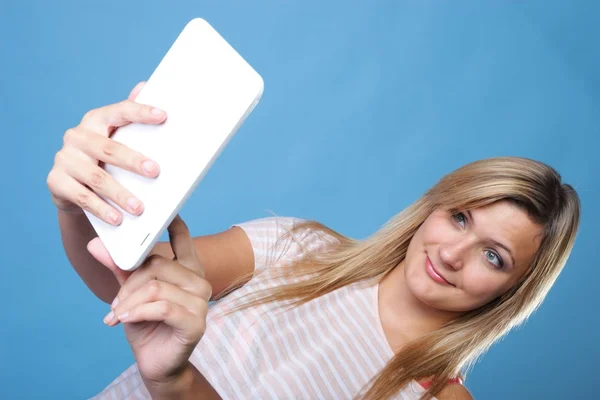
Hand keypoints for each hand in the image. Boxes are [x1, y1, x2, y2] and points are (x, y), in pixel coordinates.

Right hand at [46, 81, 166, 223]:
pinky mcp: (56, 181)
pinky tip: (118, 219)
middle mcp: (77, 135)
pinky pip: (82, 197)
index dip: (141, 112)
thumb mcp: (120, 138)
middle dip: (134, 161)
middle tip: (156, 172)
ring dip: (120, 194)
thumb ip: (132, 118)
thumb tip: (145, 84)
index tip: (163, 116)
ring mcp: (64, 158)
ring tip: (139, 208)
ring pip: (97, 177)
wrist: (76, 187)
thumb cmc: (107, 159)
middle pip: (109, 148)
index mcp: (97, 119)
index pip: (120, 111)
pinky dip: (102, 209)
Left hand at [101, 214, 210, 387]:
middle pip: (157, 265)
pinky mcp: (196, 322)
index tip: (164, 211)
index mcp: (187, 270)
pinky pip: (162, 307)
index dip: (174, 223)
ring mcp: (201, 302)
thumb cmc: (146, 324)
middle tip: (116, 302)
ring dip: (129, 302)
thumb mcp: (130, 293)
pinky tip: (125, 320)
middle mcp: (199, 281)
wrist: (155, 362)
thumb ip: (120, 268)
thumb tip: (96, 244)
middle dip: (129, 284)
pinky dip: (138, 313)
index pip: (184, 239)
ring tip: (118, 314)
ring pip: (156, 287)